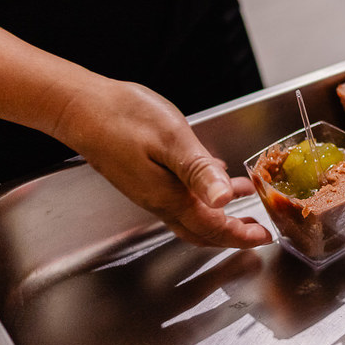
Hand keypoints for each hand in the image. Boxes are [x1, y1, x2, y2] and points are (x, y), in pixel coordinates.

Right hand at [51, 78, 271, 249]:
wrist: (80, 108)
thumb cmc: (123, 117)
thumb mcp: (171, 140)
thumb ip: (198, 172)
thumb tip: (225, 200)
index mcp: (169, 196)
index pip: (211, 226)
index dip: (240, 234)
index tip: (264, 236)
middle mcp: (158, 201)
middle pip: (201, 230)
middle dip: (232, 235)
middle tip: (257, 232)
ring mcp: (149, 191)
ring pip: (191, 216)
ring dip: (220, 217)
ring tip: (246, 207)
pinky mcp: (143, 178)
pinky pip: (180, 199)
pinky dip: (204, 198)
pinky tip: (213, 178)